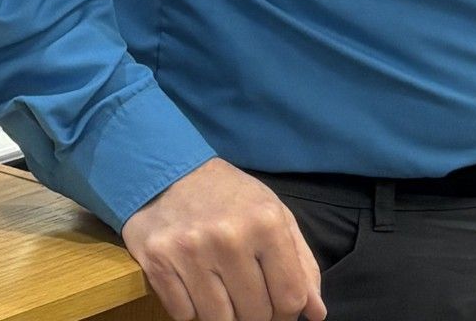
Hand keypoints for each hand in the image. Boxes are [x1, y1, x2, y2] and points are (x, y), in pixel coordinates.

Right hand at [122, 156, 326, 320]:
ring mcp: (191, 251)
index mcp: (265, 222)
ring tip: (221, 288)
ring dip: (224, 314)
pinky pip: (185, 316)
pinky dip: (192, 309)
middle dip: (255, 312)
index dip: (287, 312)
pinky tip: (194, 282)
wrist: (170, 170)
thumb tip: (316, 313)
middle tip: (245, 292)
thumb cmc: (229, 196)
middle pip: (256, 315)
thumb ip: (300, 263)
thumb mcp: (273, 214)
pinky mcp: (158, 262)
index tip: (277, 307)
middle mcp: (230, 237)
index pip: (290, 298)